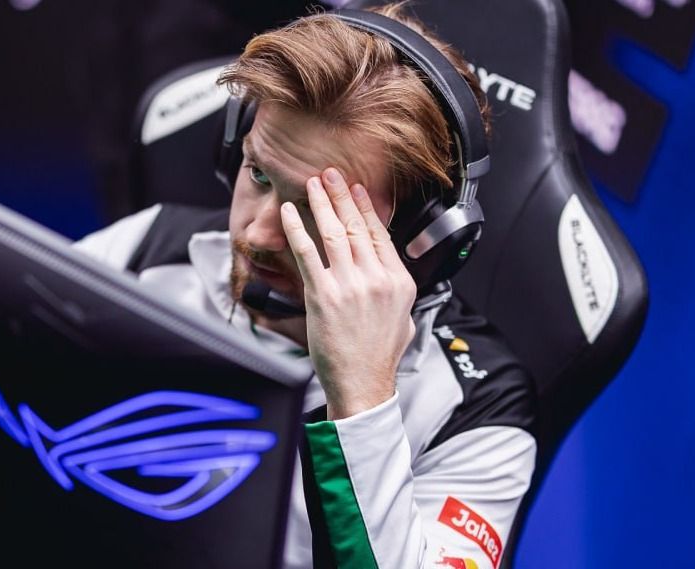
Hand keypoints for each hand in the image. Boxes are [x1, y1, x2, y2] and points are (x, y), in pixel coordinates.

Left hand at [280, 167, 416, 419]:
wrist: (363, 384)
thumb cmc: (379, 356)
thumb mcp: (403, 317)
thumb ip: (395, 289)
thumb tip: (386, 271)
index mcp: (398, 281)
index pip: (380, 234)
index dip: (366, 208)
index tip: (357, 189)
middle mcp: (377, 279)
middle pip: (357, 226)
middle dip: (342, 195)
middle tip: (330, 174)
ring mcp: (350, 285)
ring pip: (334, 233)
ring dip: (321, 204)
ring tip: (312, 185)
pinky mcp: (324, 296)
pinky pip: (308, 253)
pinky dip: (297, 230)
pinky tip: (291, 213)